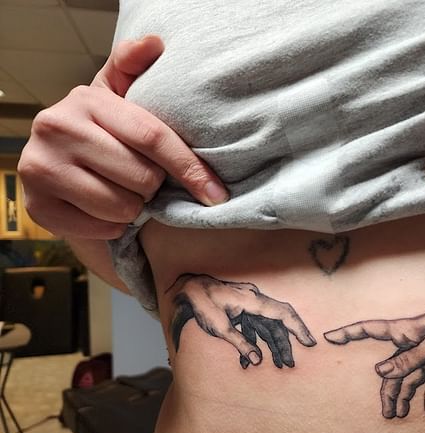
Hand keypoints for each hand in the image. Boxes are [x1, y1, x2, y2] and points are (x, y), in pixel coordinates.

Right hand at [17, 35, 228, 239]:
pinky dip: (112, 226)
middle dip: (152, 186)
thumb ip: (133, 68)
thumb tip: (156, 43)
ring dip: (132, 208)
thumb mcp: (116, 97)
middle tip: (143, 179)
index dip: (189, 167)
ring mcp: (42, 168)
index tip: (215, 192)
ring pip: (122, 207)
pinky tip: (102, 209)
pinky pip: (103, 228)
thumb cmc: (102, 132)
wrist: (56, 169)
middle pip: (142, 177)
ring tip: (122, 191)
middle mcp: (56, 129)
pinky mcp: (39, 207)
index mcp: (85, 100)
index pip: (152, 137)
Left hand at [170, 274, 316, 367]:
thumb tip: (257, 361)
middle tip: (289, 364)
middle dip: (284, 344)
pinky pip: (253, 326)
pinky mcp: (240, 309)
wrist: (185, 289)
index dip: (298, 328)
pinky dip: (254, 342)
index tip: (310, 343)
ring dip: (271, 345)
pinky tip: (249, 361)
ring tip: (278, 365)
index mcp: (253, 301)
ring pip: (266, 326)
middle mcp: (254, 300)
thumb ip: (240, 344)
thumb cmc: (201, 304)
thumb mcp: (219, 328)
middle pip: (276, 324)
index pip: (283, 313)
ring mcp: (248, 304)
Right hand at [324, 279, 424, 417]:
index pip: (373, 331)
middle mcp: (413, 347)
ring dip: (403, 398)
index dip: (350, 333)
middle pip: (391, 371)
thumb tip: (379, 372)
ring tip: (399, 416)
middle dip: (387, 391)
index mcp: (409, 332)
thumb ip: (411, 358)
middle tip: (388, 414)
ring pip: (407, 382)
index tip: (329, 336)